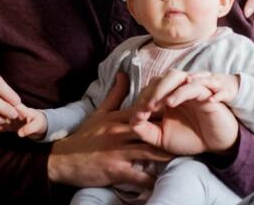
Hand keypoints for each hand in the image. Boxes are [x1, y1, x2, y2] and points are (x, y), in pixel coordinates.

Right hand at [0, 106, 47, 139]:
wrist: (41, 127)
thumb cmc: (40, 123)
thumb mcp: (38, 125)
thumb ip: (29, 128)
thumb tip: (20, 134)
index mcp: (19, 108)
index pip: (7, 103)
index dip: (0, 104)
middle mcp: (12, 111)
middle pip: (0, 108)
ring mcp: (9, 118)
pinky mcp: (8, 125)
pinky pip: (0, 125)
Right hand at [47, 72, 172, 187]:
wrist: (63, 160)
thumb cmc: (84, 137)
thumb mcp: (99, 113)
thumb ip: (115, 94)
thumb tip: (124, 73)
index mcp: (117, 118)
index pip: (145, 109)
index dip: (164, 108)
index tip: (181, 108)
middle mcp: (119, 132)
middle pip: (152, 128)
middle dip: (171, 130)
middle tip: (190, 132)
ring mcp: (118, 151)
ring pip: (150, 151)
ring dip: (167, 154)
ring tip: (184, 154)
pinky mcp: (116, 170)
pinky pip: (139, 176)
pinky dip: (152, 180)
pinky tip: (163, 181)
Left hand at [129, 70, 241, 154]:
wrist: (216, 146)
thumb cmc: (191, 138)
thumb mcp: (162, 138)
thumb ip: (145, 130)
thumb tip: (132, 120)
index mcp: (168, 96)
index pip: (149, 89)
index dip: (140, 100)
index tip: (137, 118)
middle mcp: (179, 89)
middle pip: (160, 78)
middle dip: (149, 93)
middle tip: (144, 109)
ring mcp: (193, 88)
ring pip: (175, 76)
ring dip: (162, 88)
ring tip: (155, 105)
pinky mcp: (207, 93)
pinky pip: (194, 86)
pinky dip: (181, 92)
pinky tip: (171, 103)